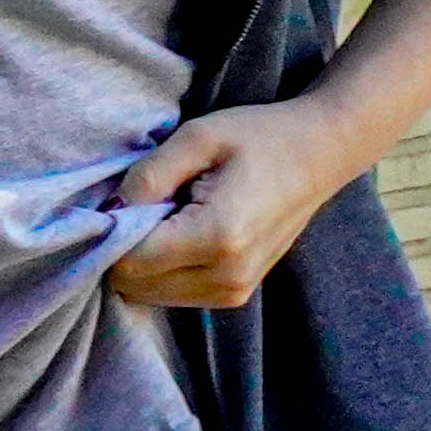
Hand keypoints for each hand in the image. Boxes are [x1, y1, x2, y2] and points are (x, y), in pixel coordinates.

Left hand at [106, 97, 370, 311]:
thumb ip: (148, 176)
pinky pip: (174, 293)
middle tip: (147, 204)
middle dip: (125, 247)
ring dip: (144, 260)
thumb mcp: (198, 138)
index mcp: (218, 236)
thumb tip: (109, 211)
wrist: (322, 152)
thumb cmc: (261, 136)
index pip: (130, 261)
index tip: (122, 199)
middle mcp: (228, 275)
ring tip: (171, 215)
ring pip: (150, 294)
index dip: (112, 231)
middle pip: (135, 285)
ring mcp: (235, 291)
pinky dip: (164, 269)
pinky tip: (182, 232)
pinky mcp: (237, 295)